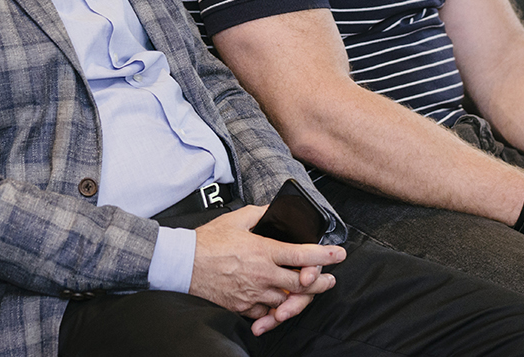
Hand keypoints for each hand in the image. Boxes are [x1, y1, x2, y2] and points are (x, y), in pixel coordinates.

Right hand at [190, 204, 345, 334]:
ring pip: (286, 302)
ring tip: (306, 292)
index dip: (324, 255)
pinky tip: (279, 304)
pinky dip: (275, 310)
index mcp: (264, 251)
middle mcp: (262, 275)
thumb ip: (261, 213)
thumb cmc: (208, 241)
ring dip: (299, 298)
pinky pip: (265, 313)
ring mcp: (253, 293)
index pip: (302, 255)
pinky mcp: (242, 306)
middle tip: (329, 280)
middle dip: (320, 283)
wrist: (184, 263)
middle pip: (302, 285)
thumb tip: (274, 210)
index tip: (338, 255)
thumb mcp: (237, 218)